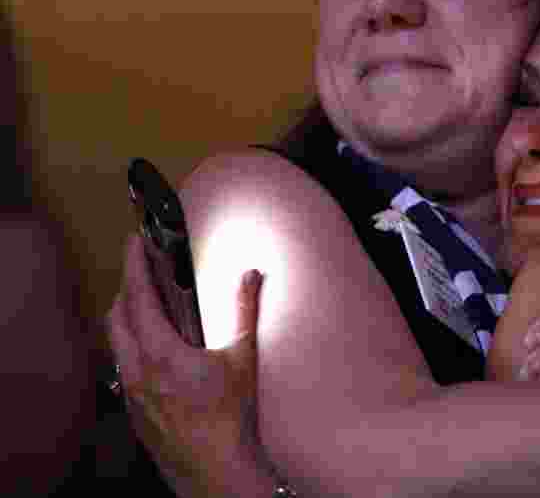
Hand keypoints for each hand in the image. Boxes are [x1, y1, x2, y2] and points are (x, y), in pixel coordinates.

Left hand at [106, 233, 271, 496]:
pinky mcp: (132, 409)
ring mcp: (130, 391)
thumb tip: (251, 277)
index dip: (134, 264)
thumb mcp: (242, 357)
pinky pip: (121, 366)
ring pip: (115, 342)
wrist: (214, 468)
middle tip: (143, 272)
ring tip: (146, 306)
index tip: (135, 243)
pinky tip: (152, 350)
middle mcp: (136, 369)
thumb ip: (245, 310)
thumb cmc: (229, 418)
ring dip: (125, 318)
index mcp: (161, 351)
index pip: (138, 294)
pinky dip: (130, 346)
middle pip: (116, 315)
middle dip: (127, 288)